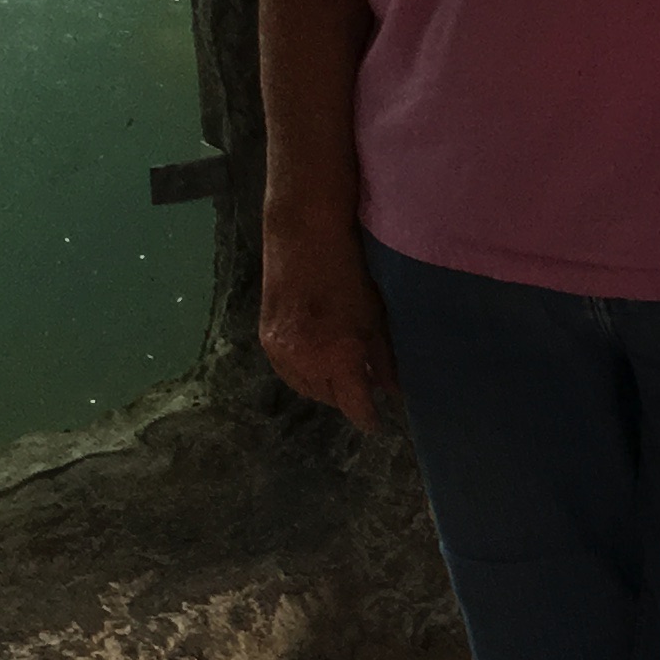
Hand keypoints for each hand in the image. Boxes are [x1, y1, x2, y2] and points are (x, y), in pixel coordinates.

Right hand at [259, 211, 398, 430]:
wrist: (303, 235)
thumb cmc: (349, 270)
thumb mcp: (375, 316)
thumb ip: (384, 357)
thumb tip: (393, 389)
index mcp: (336, 357)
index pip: (353, 405)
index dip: (367, 417)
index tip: (377, 424)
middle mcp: (304, 361)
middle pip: (329, 398)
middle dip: (347, 397)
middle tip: (364, 387)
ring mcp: (280, 351)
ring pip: (305, 387)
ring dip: (325, 387)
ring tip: (343, 374)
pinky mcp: (265, 338)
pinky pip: (288, 371)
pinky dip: (304, 373)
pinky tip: (318, 361)